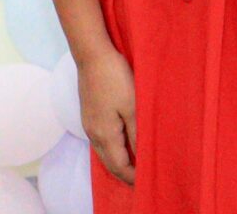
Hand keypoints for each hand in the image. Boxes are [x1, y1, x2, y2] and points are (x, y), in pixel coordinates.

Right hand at [79, 45, 137, 184]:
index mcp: (104, 134)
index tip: (147, 181)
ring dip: (118, 161)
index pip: (119, 165)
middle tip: (142, 177)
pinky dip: (113, 149)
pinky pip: (101, 141)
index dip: (132, 176)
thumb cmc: (115, 78)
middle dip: (125, 173)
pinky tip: (123, 144)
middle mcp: (93, 134)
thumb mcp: (132, 106)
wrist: (92, 56)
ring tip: (136, 164)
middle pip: (109, 162)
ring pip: (104, 152)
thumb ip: (136, 133)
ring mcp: (89, 124)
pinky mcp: (89, 115)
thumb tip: (140, 157)